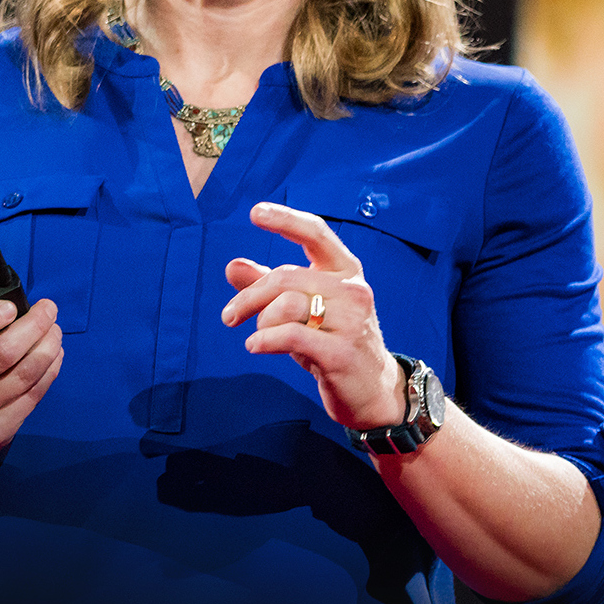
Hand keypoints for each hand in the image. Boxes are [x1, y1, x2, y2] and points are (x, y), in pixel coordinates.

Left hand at [221, 201, 408, 429]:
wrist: (373, 392)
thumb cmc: (333, 342)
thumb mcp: (303, 310)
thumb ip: (269, 286)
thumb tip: (232, 265)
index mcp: (346, 271)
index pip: (316, 233)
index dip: (285, 220)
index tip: (255, 212)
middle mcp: (353, 290)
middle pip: (286, 276)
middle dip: (250, 296)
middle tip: (229, 316)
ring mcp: (352, 321)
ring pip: (286, 305)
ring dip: (261, 322)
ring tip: (258, 337)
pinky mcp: (342, 352)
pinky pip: (290, 336)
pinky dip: (264, 340)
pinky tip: (255, 347)